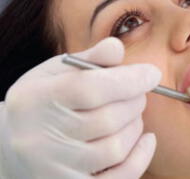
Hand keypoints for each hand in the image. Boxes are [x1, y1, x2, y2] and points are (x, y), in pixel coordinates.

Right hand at [0, 38, 160, 178]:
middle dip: (134, 101)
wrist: (12, 146)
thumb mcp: (57, 72)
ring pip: (116, 147)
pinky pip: (118, 178)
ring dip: (135, 127)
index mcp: (35, 99)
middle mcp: (38, 138)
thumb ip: (90, 59)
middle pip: (108, 118)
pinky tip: (146, 139)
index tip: (152, 73)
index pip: (89, 89)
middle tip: (137, 94)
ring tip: (131, 115)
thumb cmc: (45, 101)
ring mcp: (53, 169)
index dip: (129, 80)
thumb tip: (117, 48)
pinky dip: (140, 157)